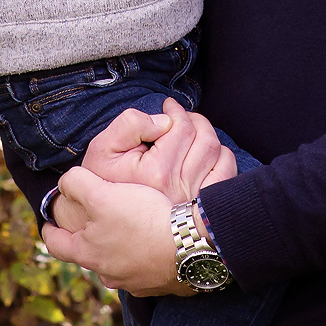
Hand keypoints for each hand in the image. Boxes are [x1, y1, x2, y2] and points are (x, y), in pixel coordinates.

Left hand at [44, 166, 193, 296]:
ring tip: (130, 225)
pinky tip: (156, 238)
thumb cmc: (142, 219)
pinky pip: (145, 266)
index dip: (49, 230)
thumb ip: (76, 185)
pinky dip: (145, 253)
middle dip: (89, 235)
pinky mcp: (159, 282)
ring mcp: (134, 281)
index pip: (56, 244)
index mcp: (88, 253)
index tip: (48, 223)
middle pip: (89, 252)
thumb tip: (65, 184)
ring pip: (118, 260)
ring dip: (119, 245)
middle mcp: (107, 273)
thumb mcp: (101, 194)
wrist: (189, 245)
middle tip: (94, 218)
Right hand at [82, 98, 237, 202]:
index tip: (166, 108)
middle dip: (194, 119)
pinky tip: (204, 152)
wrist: (101, 217)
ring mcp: (192, 201)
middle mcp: (178, 190)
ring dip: (208, 134)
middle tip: (179, 116)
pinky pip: (225, 175)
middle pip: (204, 139)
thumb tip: (165, 121)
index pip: (181, 128)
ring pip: (218, 154)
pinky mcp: (200, 208)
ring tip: (191, 130)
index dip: (175, 111)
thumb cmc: (100, 178)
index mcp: (156, 174)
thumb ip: (131, 124)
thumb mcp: (103, 146)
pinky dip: (221, 156)